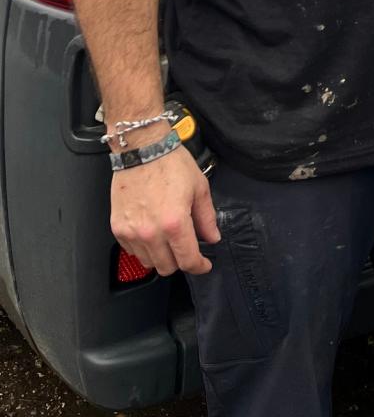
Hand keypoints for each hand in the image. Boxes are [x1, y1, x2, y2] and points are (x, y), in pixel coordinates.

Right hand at [110, 144, 219, 276]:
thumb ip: (207, 217)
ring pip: (149, 262)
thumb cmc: (170, 163)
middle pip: (167, 267)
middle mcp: (151, 232)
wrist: (142, 149)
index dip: (200, 266)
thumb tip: (212, 237)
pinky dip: (143, 248)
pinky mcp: (118, 228)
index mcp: (175, 223)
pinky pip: (132, 251)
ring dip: (161, 256)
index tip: (204, 264)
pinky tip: (151, 232)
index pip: (188, 260)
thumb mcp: (199, 188)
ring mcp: (132, 232)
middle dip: (180, 261)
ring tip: (168, 239)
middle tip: (186, 248)